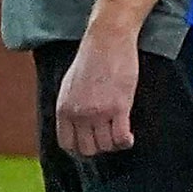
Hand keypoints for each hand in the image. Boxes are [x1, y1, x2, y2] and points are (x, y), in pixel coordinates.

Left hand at [53, 25, 139, 154]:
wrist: (106, 41)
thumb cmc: (90, 61)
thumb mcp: (69, 86)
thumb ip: (71, 107)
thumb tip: (75, 126)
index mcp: (63, 109)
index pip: (67, 144)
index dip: (80, 149)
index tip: (91, 144)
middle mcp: (78, 114)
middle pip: (88, 149)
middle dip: (99, 148)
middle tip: (108, 137)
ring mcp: (98, 112)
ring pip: (106, 146)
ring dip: (114, 144)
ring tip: (120, 134)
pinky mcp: (118, 107)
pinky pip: (121, 138)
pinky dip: (126, 142)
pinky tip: (129, 136)